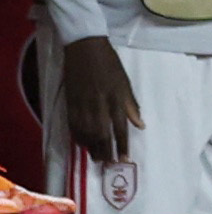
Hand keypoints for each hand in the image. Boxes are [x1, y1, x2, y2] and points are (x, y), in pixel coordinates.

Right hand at [60, 35, 139, 163]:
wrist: (85, 49)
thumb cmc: (109, 64)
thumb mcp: (125, 82)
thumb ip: (131, 105)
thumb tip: (141, 124)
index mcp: (116, 98)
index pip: (120, 127)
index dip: (123, 145)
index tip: (125, 159)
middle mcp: (99, 104)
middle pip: (102, 134)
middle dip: (107, 151)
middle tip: (110, 164)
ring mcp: (82, 105)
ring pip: (87, 133)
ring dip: (92, 147)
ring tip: (98, 158)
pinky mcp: (70, 104)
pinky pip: (73, 126)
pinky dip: (78, 138)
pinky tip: (83, 144)